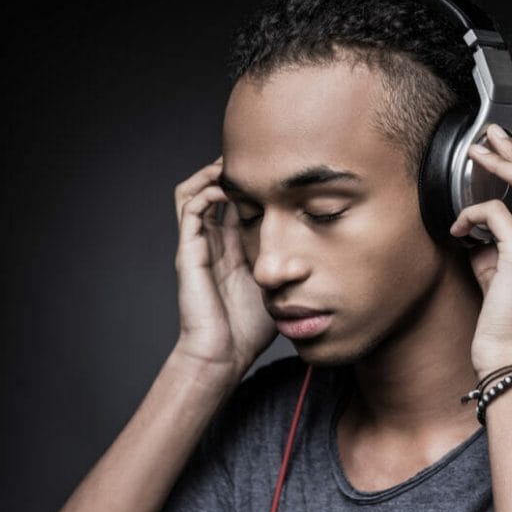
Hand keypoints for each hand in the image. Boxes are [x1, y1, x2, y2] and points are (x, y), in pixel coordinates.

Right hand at [172, 155, 277, 377]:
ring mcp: (198, 245)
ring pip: (193, 192)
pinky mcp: (189, 252)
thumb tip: (322, 252)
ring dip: (212, 174)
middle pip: (212, 190)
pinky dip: (205, 191)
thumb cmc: (250, 330)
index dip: (251, 184)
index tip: (276, 170)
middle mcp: (213, 242)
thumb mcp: (283, 286)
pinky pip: (189, 208)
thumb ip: (296, 267)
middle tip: (255, 156)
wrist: (223, 355)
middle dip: (230, 170)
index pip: (236, 204)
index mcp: (233, 248)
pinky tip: (226, 188)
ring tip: (234, 164)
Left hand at [449, 123, 511, 377]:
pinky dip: (471, 215)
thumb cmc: (504, 327)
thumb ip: (494, 247)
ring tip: (477, 151)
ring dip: (502, 162)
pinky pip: (496, 214)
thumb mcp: (501, 278)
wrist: (511, 361)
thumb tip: (472, 227)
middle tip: (493, 135)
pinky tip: (456, 228)